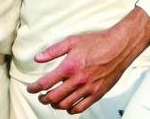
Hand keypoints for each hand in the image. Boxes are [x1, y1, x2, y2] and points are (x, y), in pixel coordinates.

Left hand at [26, 7, 149, 112]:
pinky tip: (67, 106)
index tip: (30, 89)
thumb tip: (38, 58)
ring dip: (55, 105)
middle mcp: (77, 81)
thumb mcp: (72, 41)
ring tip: (52, 100)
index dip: (34, 88)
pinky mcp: (97, 94)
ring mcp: (88, 89)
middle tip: (40, 96)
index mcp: (69, 67)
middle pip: (54, 97)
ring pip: (65, 105)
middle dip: (43, 98)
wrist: (119, 47)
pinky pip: (80, 108)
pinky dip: (70, 109)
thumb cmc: (97, 42)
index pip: (46, 83)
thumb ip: (53, 51)